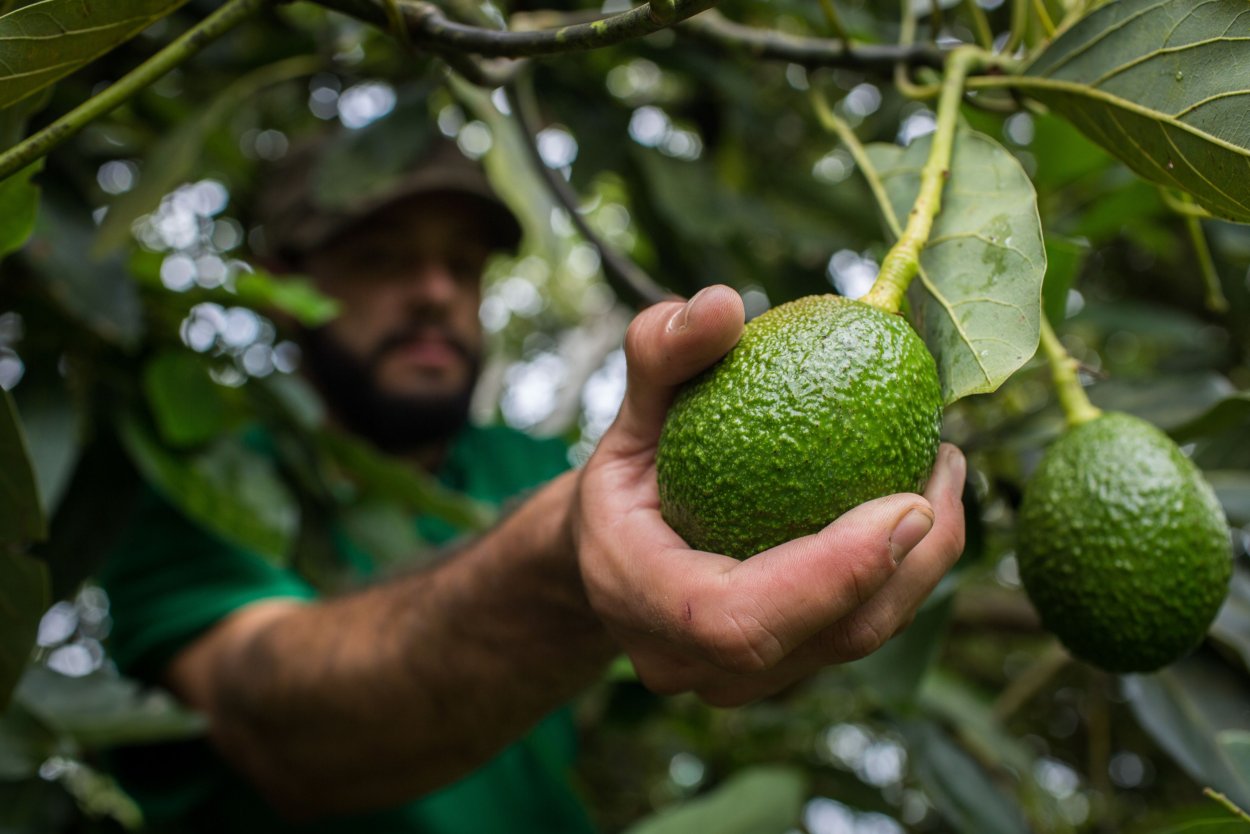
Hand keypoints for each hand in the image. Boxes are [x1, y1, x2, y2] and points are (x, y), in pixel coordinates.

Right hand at [574, 286, 966, 705]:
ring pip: (856, 642)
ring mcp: (738, 680)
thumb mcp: (632, 408)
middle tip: (945, 463)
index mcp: (640, 598)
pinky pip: (858, 631)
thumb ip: (661, 354)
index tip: (905, 501)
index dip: (829, 576)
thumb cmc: (628, 475)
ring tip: (945, 471)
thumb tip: (722, 302)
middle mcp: (689, 662)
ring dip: (922, 564)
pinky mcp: (782, 671)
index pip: (737, 618)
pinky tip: (923, 498)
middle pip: (825, 640)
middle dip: (908, 563)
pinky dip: (904, 571)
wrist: (613, 555)